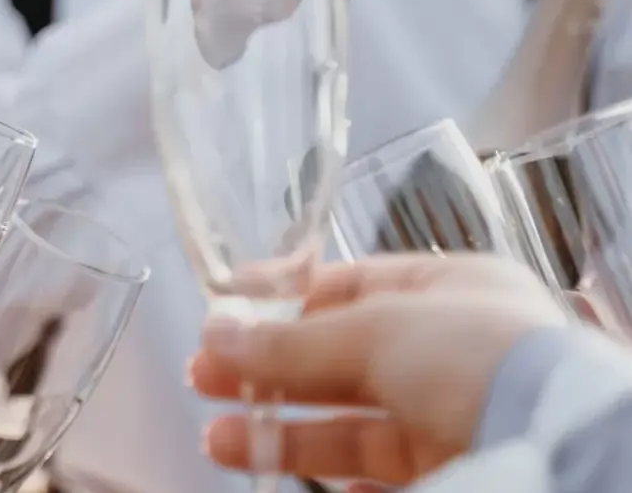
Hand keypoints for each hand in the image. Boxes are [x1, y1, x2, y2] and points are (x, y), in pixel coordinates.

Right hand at [189, 253, 566, 485]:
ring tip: (218, 437)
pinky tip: (295, 480)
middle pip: (339, 359)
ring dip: (278, 429)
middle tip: (203, 375)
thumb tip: (216, 336)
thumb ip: (290, 341)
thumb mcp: (375, 330)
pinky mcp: (447, 473)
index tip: (227, 302)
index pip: (353, 284)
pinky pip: (374, 477)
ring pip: (347, 424)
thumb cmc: (484, 361)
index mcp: (453, 291)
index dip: (286, 295)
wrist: (555, 450)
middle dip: (267, 368)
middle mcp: (452, 353)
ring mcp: (450, 418)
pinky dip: (330, 480)